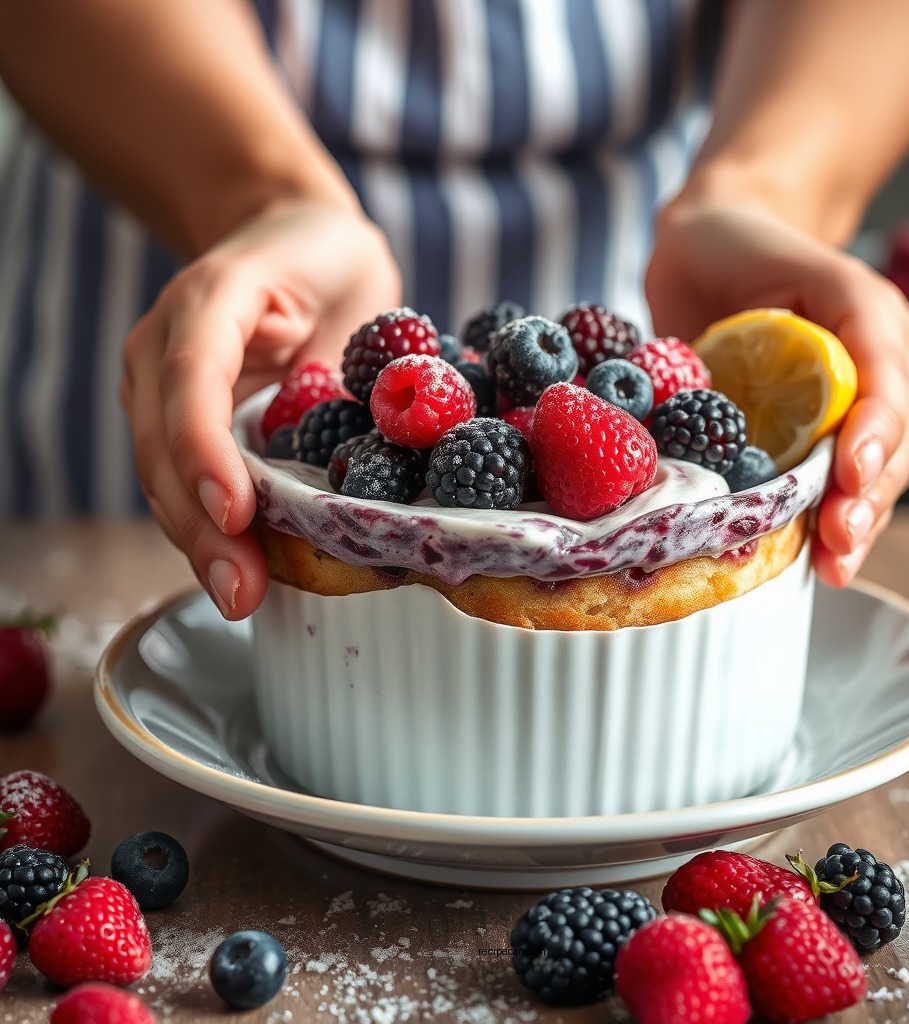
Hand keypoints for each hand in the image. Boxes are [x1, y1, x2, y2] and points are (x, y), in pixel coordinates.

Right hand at [121, 199, 400, 618]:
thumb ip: (350, 348)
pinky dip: (208, 531)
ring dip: (198, 544)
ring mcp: (162, 393)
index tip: (236, 512)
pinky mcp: (186, 425)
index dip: (207, 453)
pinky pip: (187, 484)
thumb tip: (374, 452)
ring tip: (237, 597)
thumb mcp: (343, 274)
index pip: (192, 385)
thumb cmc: (321, 258)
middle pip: (165, 449)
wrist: (288, 238)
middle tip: (239, 592)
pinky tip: (236, 571)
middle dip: (201, 527)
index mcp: (202, 309)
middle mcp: (164, 354)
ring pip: (165, 479)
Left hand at [645, 199, 908, 585]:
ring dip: (853, 523)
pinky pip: (827, 483)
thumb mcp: (792, 263)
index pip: (887, 391)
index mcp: (877, 327)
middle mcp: (876, 373)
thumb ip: (816, 326)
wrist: (711, 249)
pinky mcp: (806, 433)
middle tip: (839, 541)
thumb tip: (801, 419)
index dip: (872, 439)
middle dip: (866, 500)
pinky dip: (819, 521)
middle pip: (887, 448)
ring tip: (833, 564)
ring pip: (867, 477)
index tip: (850, 478)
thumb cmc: (745, 247)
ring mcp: (846, 409)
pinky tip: (812, 557)